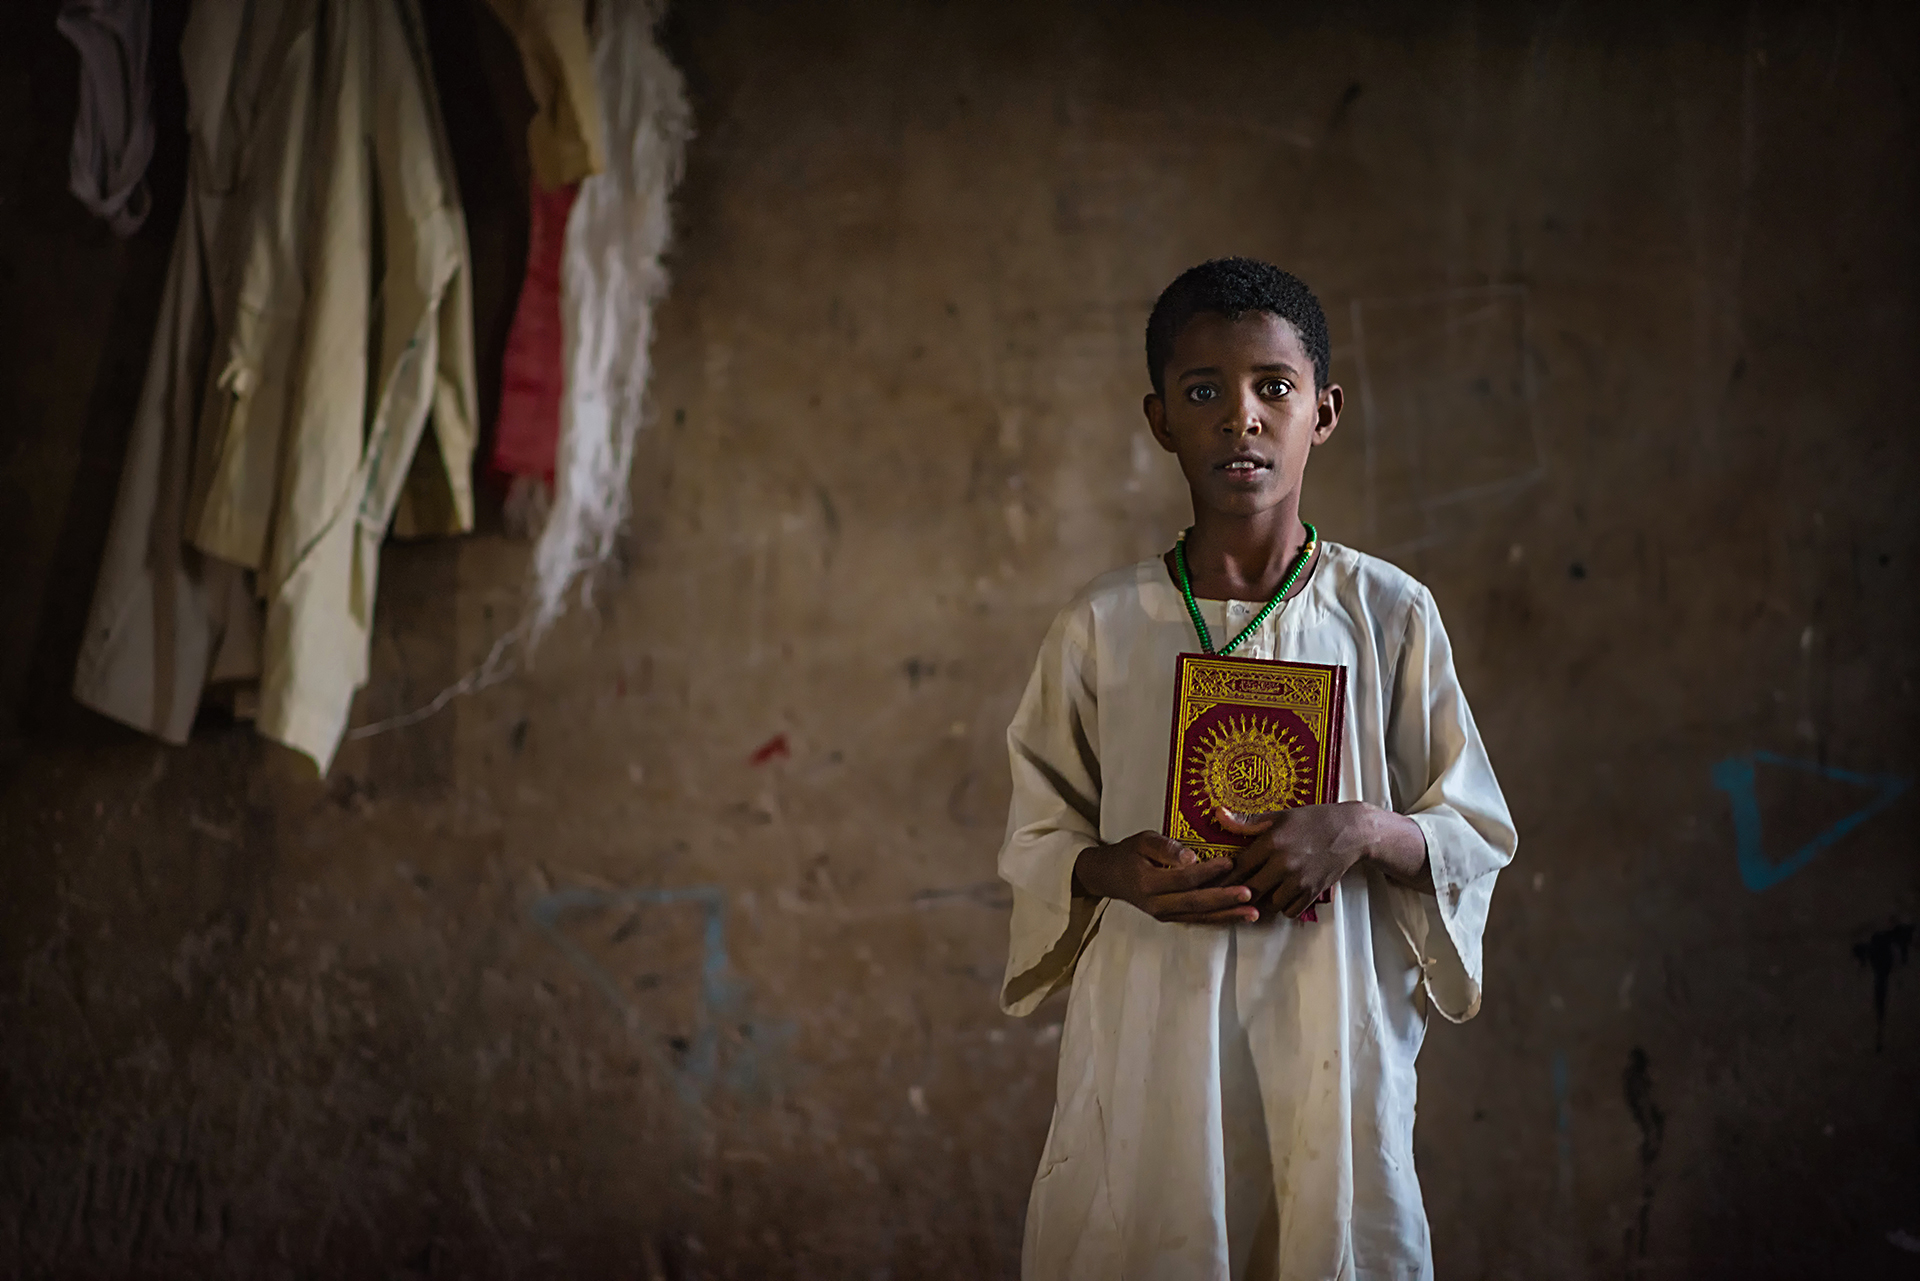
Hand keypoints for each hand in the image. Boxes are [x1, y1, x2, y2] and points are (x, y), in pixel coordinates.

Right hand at [1073, 831, 1259, 924]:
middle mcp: (1156, 904)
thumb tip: (1192, 857)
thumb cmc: (1129, 854)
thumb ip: (1166, 847)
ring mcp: (1164, 914)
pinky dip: (1220, 919)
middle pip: (1195, 903)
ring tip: (1253, 913)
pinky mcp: (1172, 918)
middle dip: (1224, 899)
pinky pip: (1198, 920)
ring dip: (1228, 915)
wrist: (1109, 876)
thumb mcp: (1142, 841)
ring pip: (1200, 916)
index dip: (1207, 871)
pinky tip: (1239, 916)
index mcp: (1148, 882)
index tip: (1230, 861)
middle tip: (1249, 894)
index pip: (1183, 879)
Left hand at [1217, 801, 1430, 918]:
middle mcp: (1284, 864)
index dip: (1224, 876)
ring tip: (1261, 891)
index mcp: (1272, 843)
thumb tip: (1218, 814)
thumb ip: (1248, 821)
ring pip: (1269, 904)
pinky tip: (1281, 895)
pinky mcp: (1313, 892)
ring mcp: (1300, 881)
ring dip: (1263, 900)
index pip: (1238, 867)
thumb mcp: (1280, 815)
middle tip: (1232, 892)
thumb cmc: (1313, 820)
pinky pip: (1290, 910)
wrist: (1352, 831)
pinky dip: (1283, 906)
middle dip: (1240, 892)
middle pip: (1250, 890)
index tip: (1213, 881)